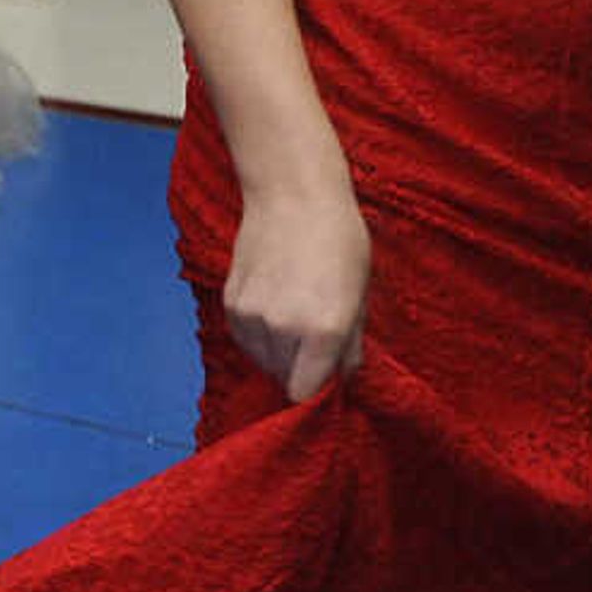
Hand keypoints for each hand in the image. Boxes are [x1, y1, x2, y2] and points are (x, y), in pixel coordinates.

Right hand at [222, 179, 369, 402]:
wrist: (293, 196)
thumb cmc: (339, 242)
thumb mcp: (360, 296)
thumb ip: (350, 346)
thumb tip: (341, 380)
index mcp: (325, 330)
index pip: (306, 394)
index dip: (318, 392)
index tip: (325, 379)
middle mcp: (284, 329)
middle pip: (285, 379)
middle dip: (301, 368)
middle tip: (314, 339)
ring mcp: (252, 316)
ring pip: (263, 360)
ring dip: (279, 353)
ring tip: (294, 318)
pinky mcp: (230, 304)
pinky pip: (245, 339)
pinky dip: (259, 335)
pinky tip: (274, 309)